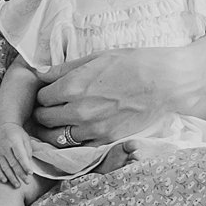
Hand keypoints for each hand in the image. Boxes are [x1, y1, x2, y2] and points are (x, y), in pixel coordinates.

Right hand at [0, 121, 36, 188]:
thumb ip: (27, 150)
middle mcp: (5, 147)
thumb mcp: (25, 138)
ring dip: (11, 177)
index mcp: (14, 141)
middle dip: (20, 174)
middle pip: (13, 163)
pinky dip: (0, 174)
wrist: (3, 125)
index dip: (25, 165)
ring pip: (4, 167)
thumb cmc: (17, 133)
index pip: (20, 155)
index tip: (30, 173)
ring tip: (18, 185)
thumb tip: (29, 164)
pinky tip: (5, 181)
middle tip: (27, 182)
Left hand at [32, 37, 205, 137]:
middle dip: (43, 113)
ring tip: (60, 122)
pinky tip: (79, 132)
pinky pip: (79, 147)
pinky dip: (73, 142)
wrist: (166, 82)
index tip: (48, 92)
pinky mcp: (107, 141)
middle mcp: (79, 110)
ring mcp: (93, 129)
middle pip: (44, 120)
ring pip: (57, 138)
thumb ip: (65, 69)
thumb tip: (40, 74)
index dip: (42, 95)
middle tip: (50, 108)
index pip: (41, 97)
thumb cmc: (133, 63)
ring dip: (54, 131)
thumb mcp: (96, 57)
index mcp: (73, 85)